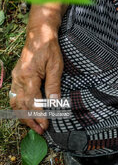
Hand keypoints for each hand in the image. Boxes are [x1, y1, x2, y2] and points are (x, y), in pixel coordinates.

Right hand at [10, 3, 65, 133]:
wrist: (38, 35)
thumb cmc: (49, 49)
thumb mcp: (56, 66)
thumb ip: (54, 85)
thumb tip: (54, 102)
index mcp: (29, 76)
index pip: (32, 102)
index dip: (39, 115)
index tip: (46, 125)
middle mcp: (19, 79)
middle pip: (21, 105)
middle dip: (31, 120)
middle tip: (40, 130)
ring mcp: (15, 78)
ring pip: (15, 102)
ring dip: (23, 115)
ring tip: (33, 125)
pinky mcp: (16, 76)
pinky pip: (13, 95)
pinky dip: (18, 107)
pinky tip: (24, 112)